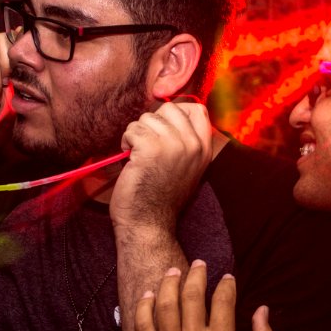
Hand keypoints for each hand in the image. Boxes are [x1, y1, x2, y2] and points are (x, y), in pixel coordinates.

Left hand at [110, 99, 212, 235]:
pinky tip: (130, 159)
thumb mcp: (186, 167)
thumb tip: (170, 113)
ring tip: (138, 155)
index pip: (198, 109)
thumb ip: (185, 141)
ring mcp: (174, 145)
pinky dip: (126, 142)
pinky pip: (132, 129)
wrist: (148, 222)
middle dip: (153, 122)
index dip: (177, 111)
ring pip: (147, 117)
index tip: (163, 126)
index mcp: (204, 149)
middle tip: (147, 144)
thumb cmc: (160, 196)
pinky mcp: (151, 148)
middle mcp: (193, 145)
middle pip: (170, 107)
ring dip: (136, 134)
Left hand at [135, 261, 273, 330]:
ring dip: (169, 283)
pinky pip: (142, 326)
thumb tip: (263, 310)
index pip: (223, 300)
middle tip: (199, 264)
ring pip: (164, 304)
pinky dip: (144, 306)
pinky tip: (148, 294)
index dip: (225, 284)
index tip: (226, 278)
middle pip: (192, 295)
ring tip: (173, 271)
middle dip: (197, 274)